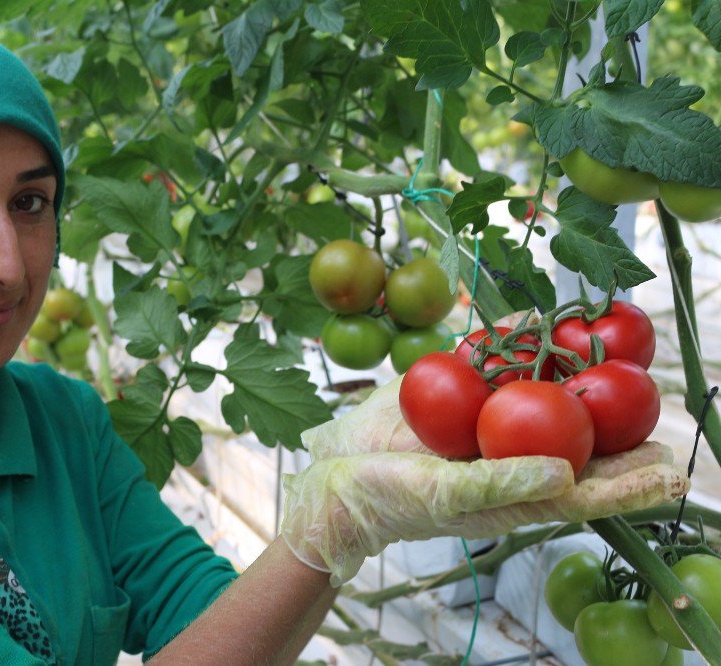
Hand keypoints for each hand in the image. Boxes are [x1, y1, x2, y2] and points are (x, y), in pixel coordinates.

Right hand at [281, 378, 689, 586]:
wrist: (337, 470)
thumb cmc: (391, 497)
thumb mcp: (446, 495)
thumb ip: (503, 484)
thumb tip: (567, 473)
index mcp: (517, 491)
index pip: (586, 491)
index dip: (630, 482)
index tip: (671, 470)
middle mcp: (510, 454)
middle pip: (575, 438)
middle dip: (615, 422)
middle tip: (658, 399)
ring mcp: (484, 420)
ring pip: (536, 392)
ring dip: (570, 370)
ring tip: (611, 349)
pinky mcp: (456, 390)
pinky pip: (489, 360)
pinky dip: (510, 338)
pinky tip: (537, 316)